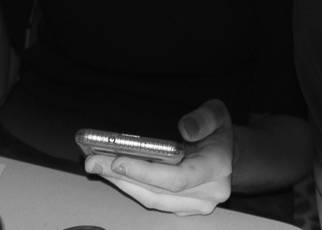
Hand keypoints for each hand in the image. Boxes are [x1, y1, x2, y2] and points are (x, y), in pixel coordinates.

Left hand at [83, 99, 233, 215]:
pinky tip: (112, 172)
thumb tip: (185, 128)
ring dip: (121, 183)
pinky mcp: (182, 208)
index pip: (178, 178)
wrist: (228, 154)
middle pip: (158, 191)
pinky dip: (130, 186)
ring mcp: (195, 204)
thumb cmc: (218, 132)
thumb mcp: (217, 112)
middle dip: (122, 176)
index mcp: (218, 167)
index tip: (118, 160)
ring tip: (97, 165)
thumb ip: (204, 118)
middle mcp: (208, 192)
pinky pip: (152, 200)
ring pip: (152, 199)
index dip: (146, 172)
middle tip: (93, 160)